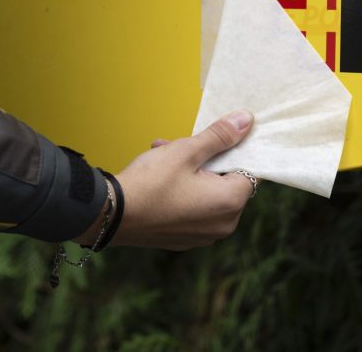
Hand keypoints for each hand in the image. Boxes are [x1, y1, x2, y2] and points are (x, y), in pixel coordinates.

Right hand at [101, 110, 254, 250]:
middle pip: (227, 183)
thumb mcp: (186, 151)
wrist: (110, 214)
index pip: (250, 171)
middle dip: (207, 160)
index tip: (215, 139)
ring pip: (208, 194)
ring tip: (163, 153)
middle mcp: (222, 225)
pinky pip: (193, 209)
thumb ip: (220, 136)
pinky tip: (159, 175)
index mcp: (230, 203)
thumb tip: (246, 121)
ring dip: (192, 172)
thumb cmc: (150, 182)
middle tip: (181, 144)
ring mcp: (203, 236)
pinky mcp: (184, 239)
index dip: (234, 151)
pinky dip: (183, 191)